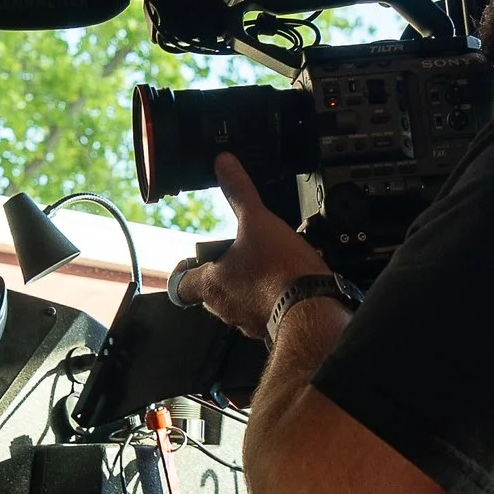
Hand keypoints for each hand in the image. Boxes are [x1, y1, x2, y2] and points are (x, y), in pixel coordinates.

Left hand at [177, 154, 327, 341]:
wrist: (314, 309)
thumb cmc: (281, 272)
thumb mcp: (258, 220)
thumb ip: (239, 193)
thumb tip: (225, 165)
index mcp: (211, 284)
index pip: (180, 285)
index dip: (183, 271)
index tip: (190, 261)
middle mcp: (224, 307)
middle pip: (210, 293)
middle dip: (222, 274)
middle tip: (239, 255)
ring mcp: (246, 321)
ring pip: (238, 303)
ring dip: (247, 287)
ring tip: (267, 266)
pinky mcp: (270, 328)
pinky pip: (263, 313)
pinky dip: (270, 300)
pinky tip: (286, 284)